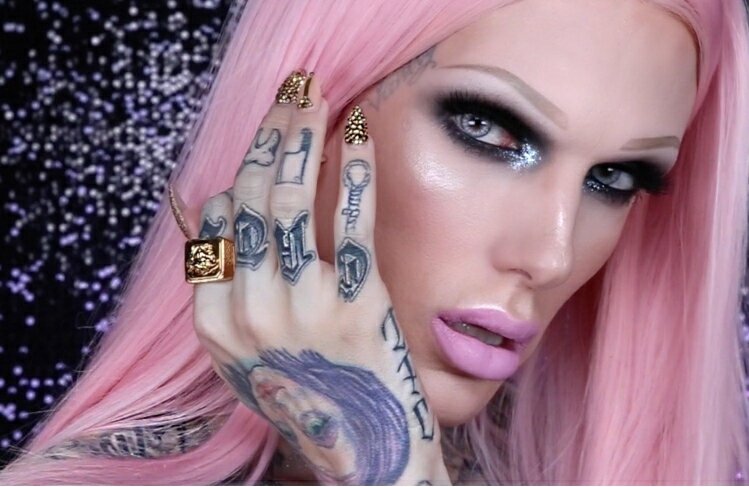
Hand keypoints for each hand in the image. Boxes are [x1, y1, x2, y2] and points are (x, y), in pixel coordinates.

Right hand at [192, 71, 449, 484]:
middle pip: (254, 202)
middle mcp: (252, 312)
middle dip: (270, 136)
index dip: (245, 173)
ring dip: (302, 139)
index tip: (269, 144)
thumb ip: (218, 284)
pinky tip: (355, 135)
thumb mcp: (241, 352)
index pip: (219, 225)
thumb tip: (203, 206)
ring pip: (294, 203)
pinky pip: (351, 223)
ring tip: (313, 98)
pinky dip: (353, 171)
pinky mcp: (359, 304)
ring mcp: (305, 307)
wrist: (362, 451)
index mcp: (215, 324)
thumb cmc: (304, 393)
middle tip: (290, 94)